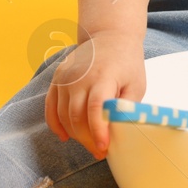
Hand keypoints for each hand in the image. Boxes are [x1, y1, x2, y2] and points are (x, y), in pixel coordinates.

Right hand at [44, 29, 146, 159]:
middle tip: (99, 152)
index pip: (95, 108)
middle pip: (76, 116)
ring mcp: (66, 77)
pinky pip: (50, 107)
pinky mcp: (57, 78)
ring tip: (89, 144)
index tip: (104, 148)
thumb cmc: (127, 62)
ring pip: (63, 115)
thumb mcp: (137, 84)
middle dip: (87, 139)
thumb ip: (127, 108)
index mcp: (103, 76)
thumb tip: (120, 133)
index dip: (98, 131)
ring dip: (75, 135)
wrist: (110, 35)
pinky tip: (65, 136)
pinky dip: (55, 124)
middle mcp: (80, 76)